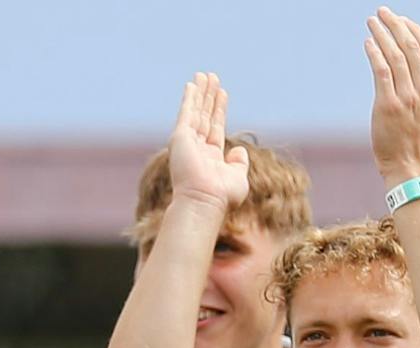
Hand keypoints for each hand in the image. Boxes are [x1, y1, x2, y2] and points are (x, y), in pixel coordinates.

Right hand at [166, 73, 248, 215]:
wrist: (205, 201)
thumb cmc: (222, 196)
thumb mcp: (237, 178)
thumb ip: (239, 163)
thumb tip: (239, 150)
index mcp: (210, 157)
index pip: (215, 126)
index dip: (219, 109)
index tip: (222, 93)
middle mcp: (197, 148)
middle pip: (204, 115)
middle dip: (209, 96)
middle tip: (211, 77)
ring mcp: (188, 142)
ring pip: (196, 111)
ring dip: (201, 92)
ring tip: (204, 75)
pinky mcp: (181, 137)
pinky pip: (187, 112)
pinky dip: (189, 98)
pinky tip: (192, 85)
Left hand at [364, 8, 419, 182]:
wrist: (411, 168)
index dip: (415, 30)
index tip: (402, 20)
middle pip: (411, 47)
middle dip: (396, 25)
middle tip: (382, 13)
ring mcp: (407, 97)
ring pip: (395, 56)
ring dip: (382, 35)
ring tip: (372, 23)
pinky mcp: (388, 105)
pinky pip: (381, 72)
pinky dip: (374, 54)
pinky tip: (368, 43)